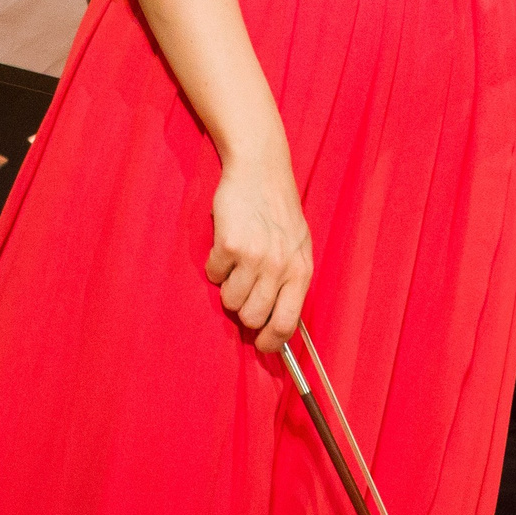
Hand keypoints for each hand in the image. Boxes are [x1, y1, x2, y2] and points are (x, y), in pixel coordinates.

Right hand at [207, 148, 312, 353]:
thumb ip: (290, 281)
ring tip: (236, 262)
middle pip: (252, 317)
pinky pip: (214, 275)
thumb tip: (276, 324)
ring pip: (230, 300)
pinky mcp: (230, 245)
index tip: (259, 344)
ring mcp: (255, 257)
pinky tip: (226, 245)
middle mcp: (280, 267)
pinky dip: (215, 264)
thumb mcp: (298, 246)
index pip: (286, 323)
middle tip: (243, 288)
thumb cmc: (279, 210)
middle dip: (243, 309)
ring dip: (228, 286)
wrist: (261, 170)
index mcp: (301, 271)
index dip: (270, 341)